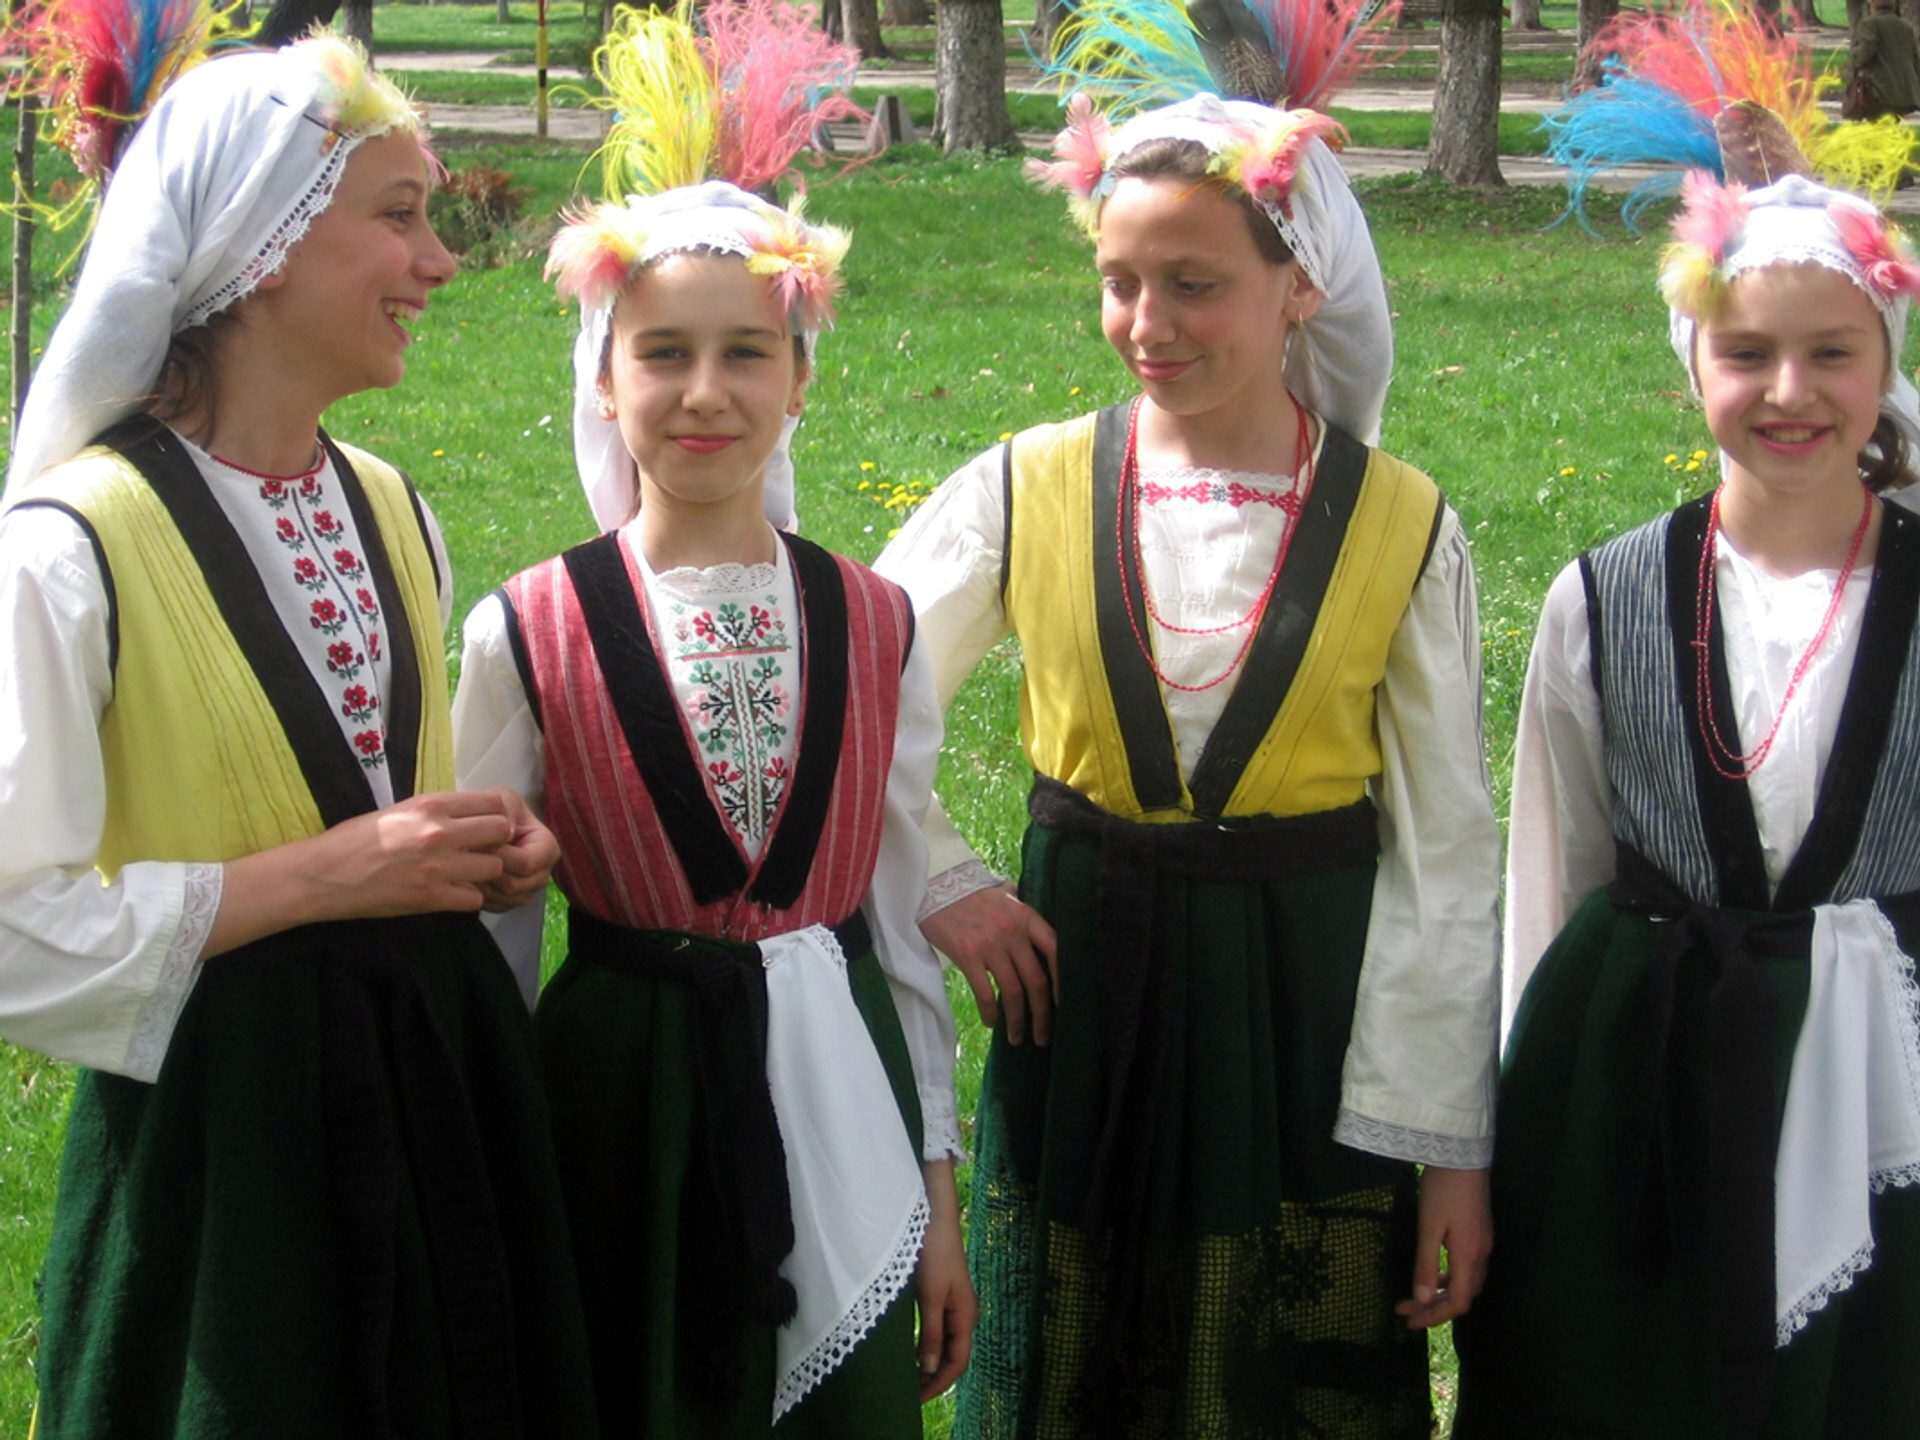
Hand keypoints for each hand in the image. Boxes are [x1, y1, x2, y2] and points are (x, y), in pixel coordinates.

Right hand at [310, 790, 516, 918]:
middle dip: (498, 842)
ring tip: (466, 875)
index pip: (493, 802)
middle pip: (502, 831)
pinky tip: (452, 894)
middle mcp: (440, 831)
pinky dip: (467, 898)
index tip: (488, 827)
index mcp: (431, 804)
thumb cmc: (356, 839)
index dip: (496, 816)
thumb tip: (470, 816)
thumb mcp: (400, 810)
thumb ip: (437, 812)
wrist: (324, 874)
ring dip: (485, 873)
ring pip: (494, 866)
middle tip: (482, 852)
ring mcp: (438, 866)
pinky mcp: (431, 897)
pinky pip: (474, 898)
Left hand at [475, 787, 558, 911]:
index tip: (479, 844)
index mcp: (547, 847)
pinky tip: (468, 878)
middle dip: (488, 872)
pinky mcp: (511, 901)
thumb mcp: (503, 802)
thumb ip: (504, 816)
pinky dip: (480, 896)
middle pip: (515, 885)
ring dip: (480, 884)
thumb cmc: (495, 811)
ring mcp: (528, 889)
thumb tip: (502, 837)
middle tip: (465, 857)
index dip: (502, 857)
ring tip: (464, 866)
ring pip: (504, 900)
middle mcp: (542, 872)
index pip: (526, 863)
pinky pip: (496, 907)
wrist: (481, 825)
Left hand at [914, 1161, 976, 1401]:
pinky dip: (925, 1346)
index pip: (957, 1362)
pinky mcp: (941, 1295)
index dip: (939, 1384)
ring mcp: (952, 1304)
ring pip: (944, 1344)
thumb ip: (930, 1333)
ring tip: (909, 1380)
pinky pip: (936, 1330)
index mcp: (965, 1316)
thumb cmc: (933, 1253)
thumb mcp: (929, 1296)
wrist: (934, 1216)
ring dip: (929, 1363)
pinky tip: (911, 1351)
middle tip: (910, 1395)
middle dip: (934, 1378)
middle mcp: (963, 1314)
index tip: (917, 1399)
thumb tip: (929, 1368)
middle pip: (953, 1356)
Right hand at [919, 884, 1058, 1044]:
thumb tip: (1037, 929)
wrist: (936, 886)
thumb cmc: (971, 894)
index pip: (1055, 951)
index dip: (1063, 981)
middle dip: (1042, 1014)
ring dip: (1017, 1021)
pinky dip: (990, 1012)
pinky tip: (991, 1022)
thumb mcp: (1004, 896)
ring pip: (1013, 992)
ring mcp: (991, 944)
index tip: (1063, 1004)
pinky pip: (985, 992)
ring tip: (1017, 1038)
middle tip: (1043, 1037)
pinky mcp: (968, 955)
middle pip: (1037, 980)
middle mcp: (1013, 932)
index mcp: (1026, 917)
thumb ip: (1023, 913)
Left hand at [1395, 1166, 1491, 1329]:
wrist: (1463, 1153)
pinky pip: (1466, 1267)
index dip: (1434, 1316)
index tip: (1409, 1321)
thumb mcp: (1428, 1226)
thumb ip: (1425, 1263)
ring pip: (1466, 1282)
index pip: (1458, 1302)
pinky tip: (1432, 1273)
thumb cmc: (1442, 1188)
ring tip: (1414, 1298)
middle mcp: (1481, 1254)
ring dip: (1441, 1294)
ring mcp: (1483, 1242)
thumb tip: (1421, 1298)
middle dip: (1435, 1308)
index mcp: (1469, 1256)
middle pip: (1463, 1295)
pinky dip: (1448, 1278)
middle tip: (1406, 1313)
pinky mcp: (1479, 1231)